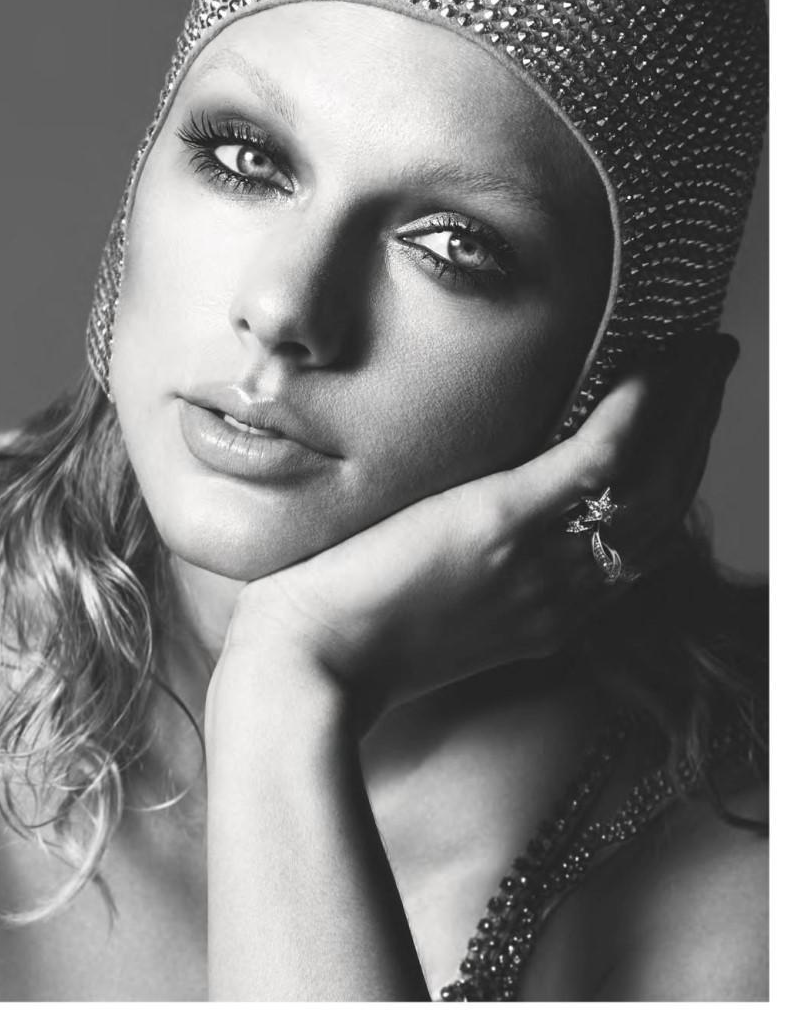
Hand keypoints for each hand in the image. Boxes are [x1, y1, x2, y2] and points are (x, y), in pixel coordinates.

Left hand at [219, 332, 738, 731]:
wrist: (310, 667)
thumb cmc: (349, 644)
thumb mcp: (436, 624)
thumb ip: (477, 587)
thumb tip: (474, 537)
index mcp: (549, 618)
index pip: (638, 547)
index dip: (671, 484)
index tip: (681, 431)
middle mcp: (565, 594)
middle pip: (663, 510)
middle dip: (697, 436)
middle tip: (710, 371)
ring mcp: (542, 560)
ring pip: (651, 479)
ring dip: (688, 408)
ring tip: (702, 353)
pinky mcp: (504, 522)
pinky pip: (600, 459)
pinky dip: (639, 409)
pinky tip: (650, 367)